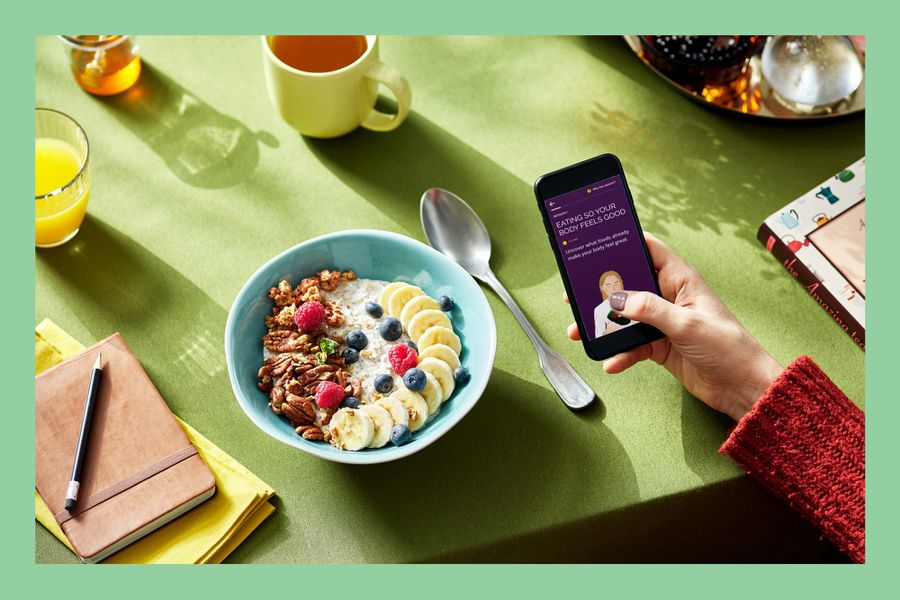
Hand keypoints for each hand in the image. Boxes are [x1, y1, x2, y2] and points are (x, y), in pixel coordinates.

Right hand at [566, 233, 781, 420]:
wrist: (742, 387)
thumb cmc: (727, 347)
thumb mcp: (686, 324)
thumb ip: (651, 309)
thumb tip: (618, 300)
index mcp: (680, 279)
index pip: (649, 250)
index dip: (624, 244)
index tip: (595, 245)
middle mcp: (669, 296)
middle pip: (628, 285)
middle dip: (600, 291)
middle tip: (573, 295)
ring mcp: (662, 322)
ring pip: (624, 317)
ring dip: (602, 326)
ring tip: (579, 332)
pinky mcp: (659, 345)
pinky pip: (631, 345)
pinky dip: (619, 353)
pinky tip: (611, 362)